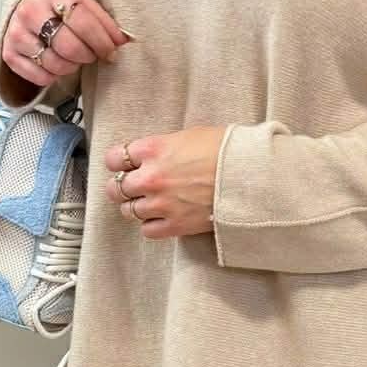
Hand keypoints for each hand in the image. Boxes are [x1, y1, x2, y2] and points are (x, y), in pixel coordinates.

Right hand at [1, 0, 132, 89]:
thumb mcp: (82, 2)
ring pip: (54, 64)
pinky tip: (57, 64)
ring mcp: (17, 33)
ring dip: (72, 67)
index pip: (83, 22)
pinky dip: (53, 76)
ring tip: (75, 58)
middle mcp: (31, 11)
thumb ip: (103, 20)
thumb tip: (123, 42)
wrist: (26, 4)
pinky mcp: (9, 53)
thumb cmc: (60, 6)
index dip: (102, 41)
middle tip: (93, 55)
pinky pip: (39, 76)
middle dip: (88, 56)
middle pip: (69, 46)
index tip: (112, 50)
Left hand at [102, 125, 228, 240]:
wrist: (252, 176)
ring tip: (147, 203)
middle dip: (121, 187)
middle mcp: (151, 177)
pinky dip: (151, 225)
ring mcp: (161, 204)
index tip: (122, 165)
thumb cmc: (228, 150)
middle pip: (116, 188)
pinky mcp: (175, 225)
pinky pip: (147, 231)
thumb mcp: (190, 136)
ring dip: (136, 206)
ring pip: (128, 211)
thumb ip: (164, 147)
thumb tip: (154, 155)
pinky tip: (161, 217)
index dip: (117, 162)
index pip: (114, 158)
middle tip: (128, 187)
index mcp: (154, 149)